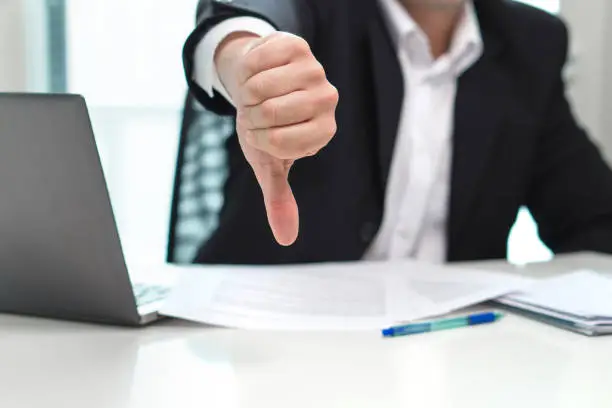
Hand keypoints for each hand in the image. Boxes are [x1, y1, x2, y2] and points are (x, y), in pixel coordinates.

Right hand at [215, 32, 338, 245]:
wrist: (257, 84)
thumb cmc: (265, 128)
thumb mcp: (269, 163)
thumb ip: (280, 199)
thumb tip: (286, 239)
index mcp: (323, 132)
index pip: (280, 142)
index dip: (259, 139)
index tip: (263, 134)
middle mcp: (327, 100)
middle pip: (272, 113)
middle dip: (251, 115)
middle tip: (258, 112)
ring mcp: (314, 70)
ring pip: (262, 86)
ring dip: (246, 92)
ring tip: (257, 93)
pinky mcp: (297, 46)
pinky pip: (257, 61)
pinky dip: (245, 69)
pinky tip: (257, 72)